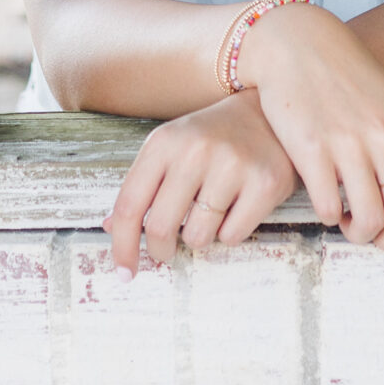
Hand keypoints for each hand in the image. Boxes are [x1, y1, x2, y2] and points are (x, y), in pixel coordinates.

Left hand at [105, 91, 298, 272]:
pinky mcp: (265, 182)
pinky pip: (232, 237)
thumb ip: (142, 185)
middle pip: (161, 228)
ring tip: (213, 210)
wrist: (272, 111)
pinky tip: (238, 206)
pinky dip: (231, 232)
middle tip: (166, 251)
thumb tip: (111, 227)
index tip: (124, 273)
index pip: (130, 205)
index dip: (122, 246)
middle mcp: (196, 149)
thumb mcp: (172, 148)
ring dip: (201, 236)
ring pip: (198, 238)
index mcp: (164, 141)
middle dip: (160, 251)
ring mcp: (232, 165)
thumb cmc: (213, 137)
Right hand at [235, 2, 383, 273]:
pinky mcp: (312, 148)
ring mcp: (350, 143)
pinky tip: (325, 202)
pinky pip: (327, 208)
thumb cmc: (347, 79)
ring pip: (366, 222)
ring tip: (347, 220)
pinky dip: (328, 216)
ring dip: (356, 233)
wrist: (299, 43)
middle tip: (373, 236)